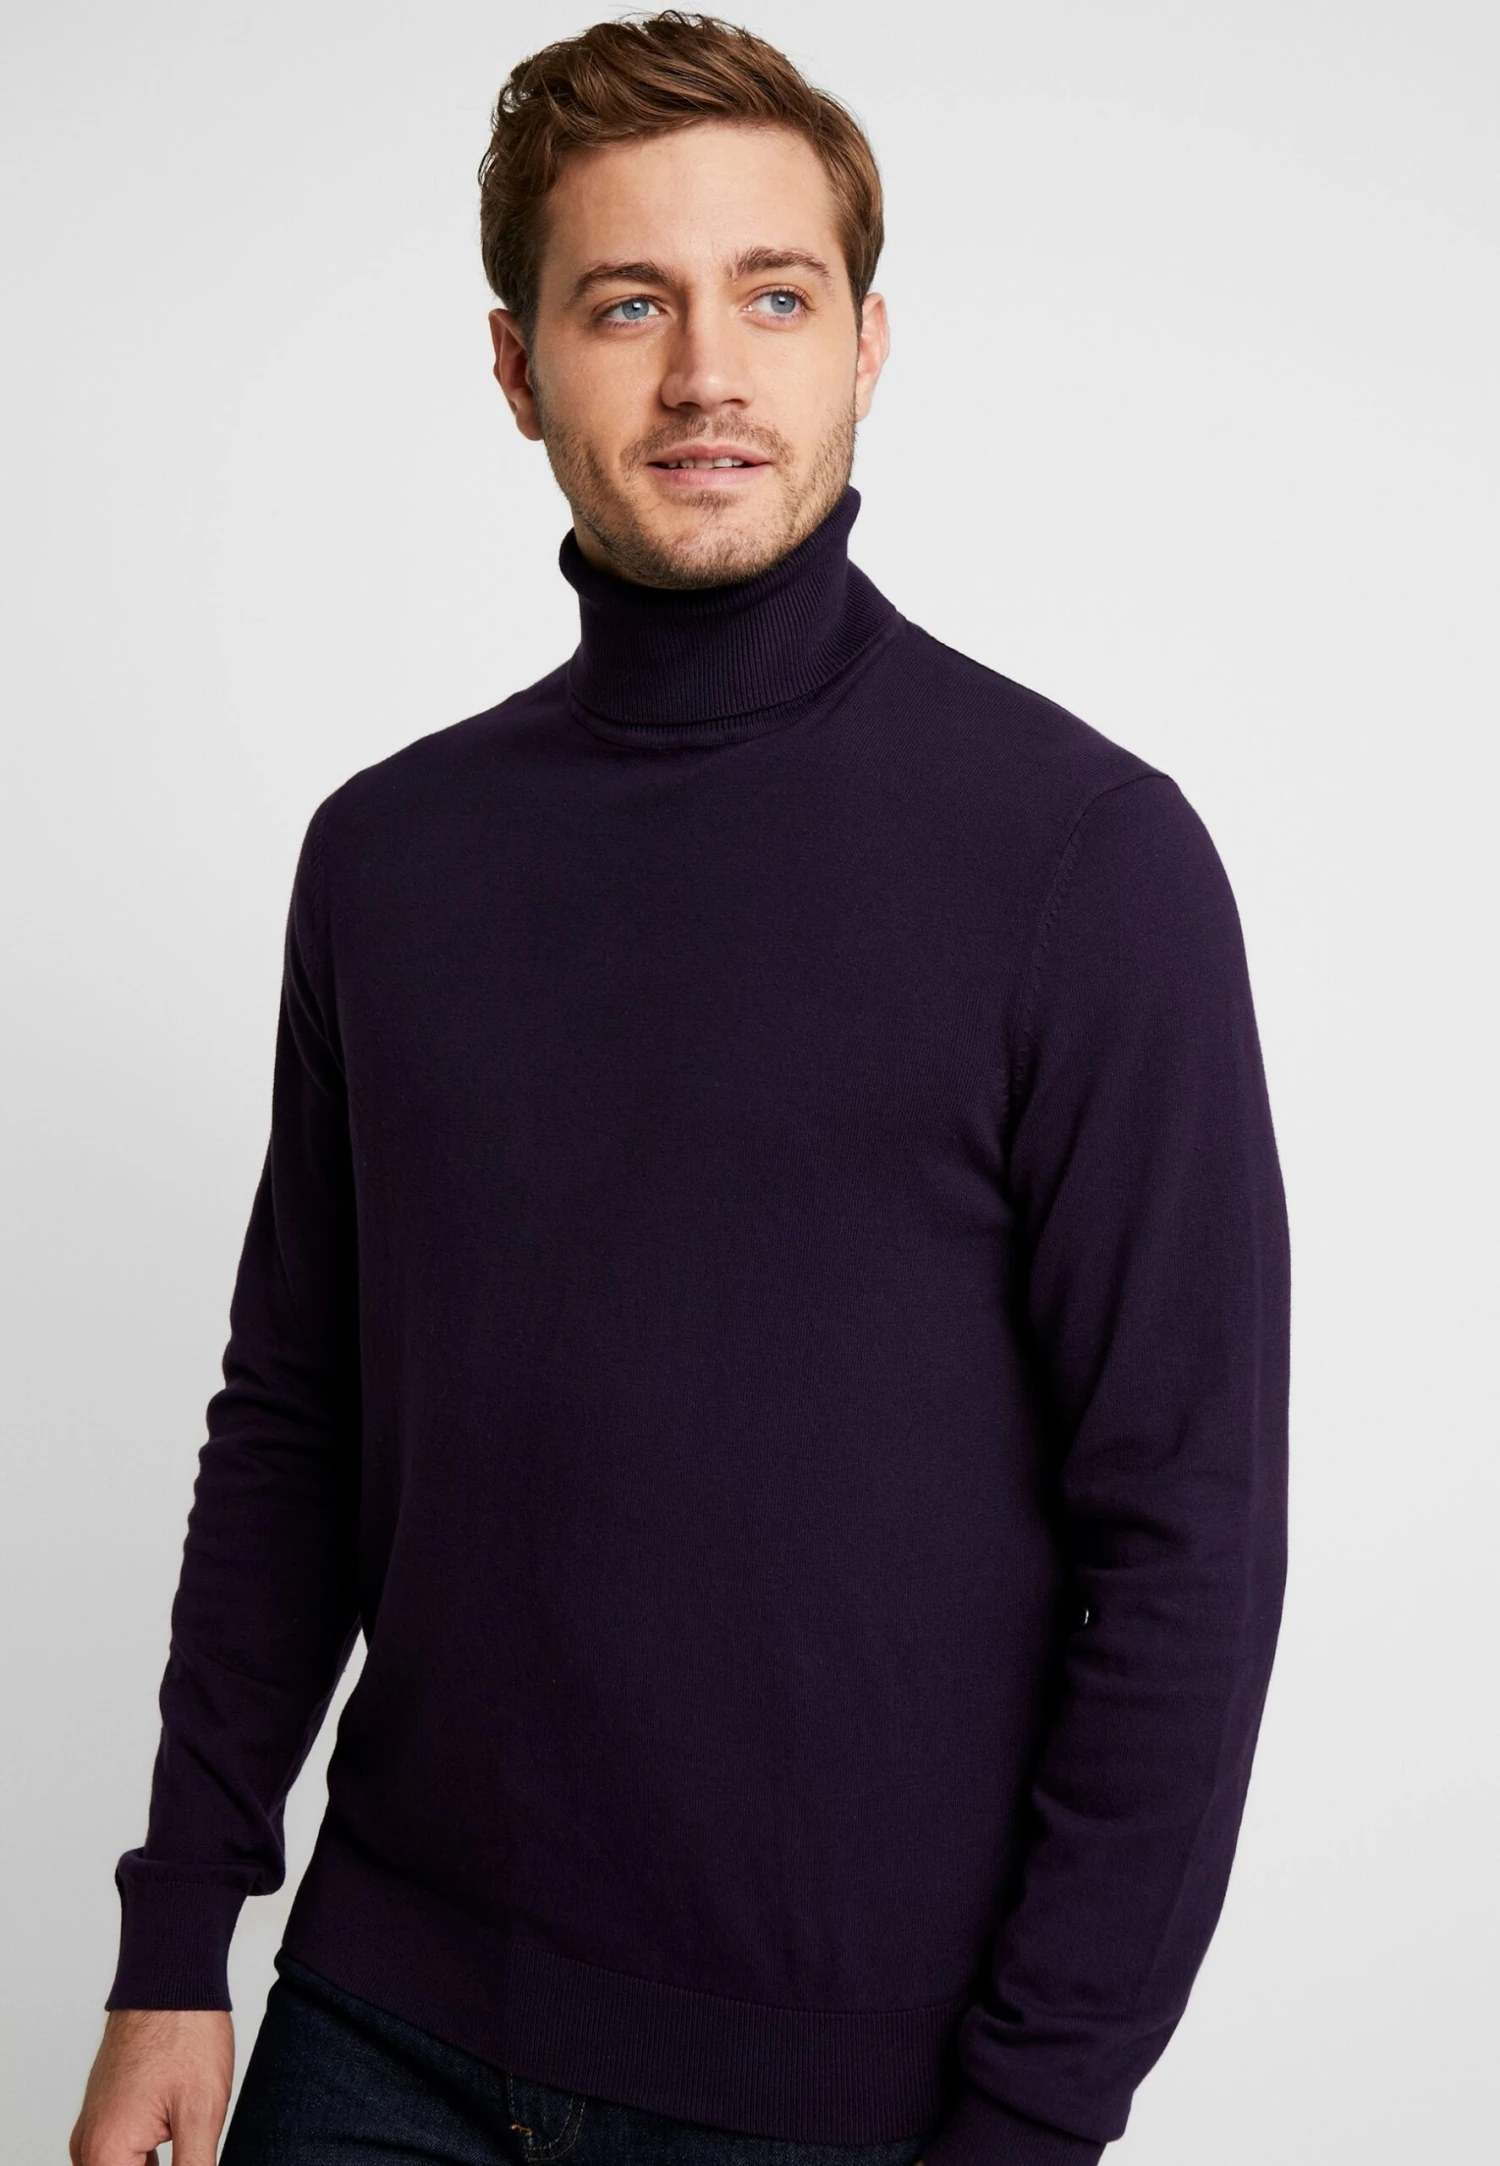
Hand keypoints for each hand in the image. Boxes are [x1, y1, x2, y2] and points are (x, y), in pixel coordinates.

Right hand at [69, 2008, 233, 2165]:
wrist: (169, 1977)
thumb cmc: (184, 2033)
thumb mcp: (202, 2114)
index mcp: (106, 2152)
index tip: (192, 2160)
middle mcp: (89, 2146)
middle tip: (193, 2149)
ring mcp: (96, 2128)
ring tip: (190, 2140)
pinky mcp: (108, 2114)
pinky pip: (123, 2156)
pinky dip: (149, 2162)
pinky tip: (182, 2149)